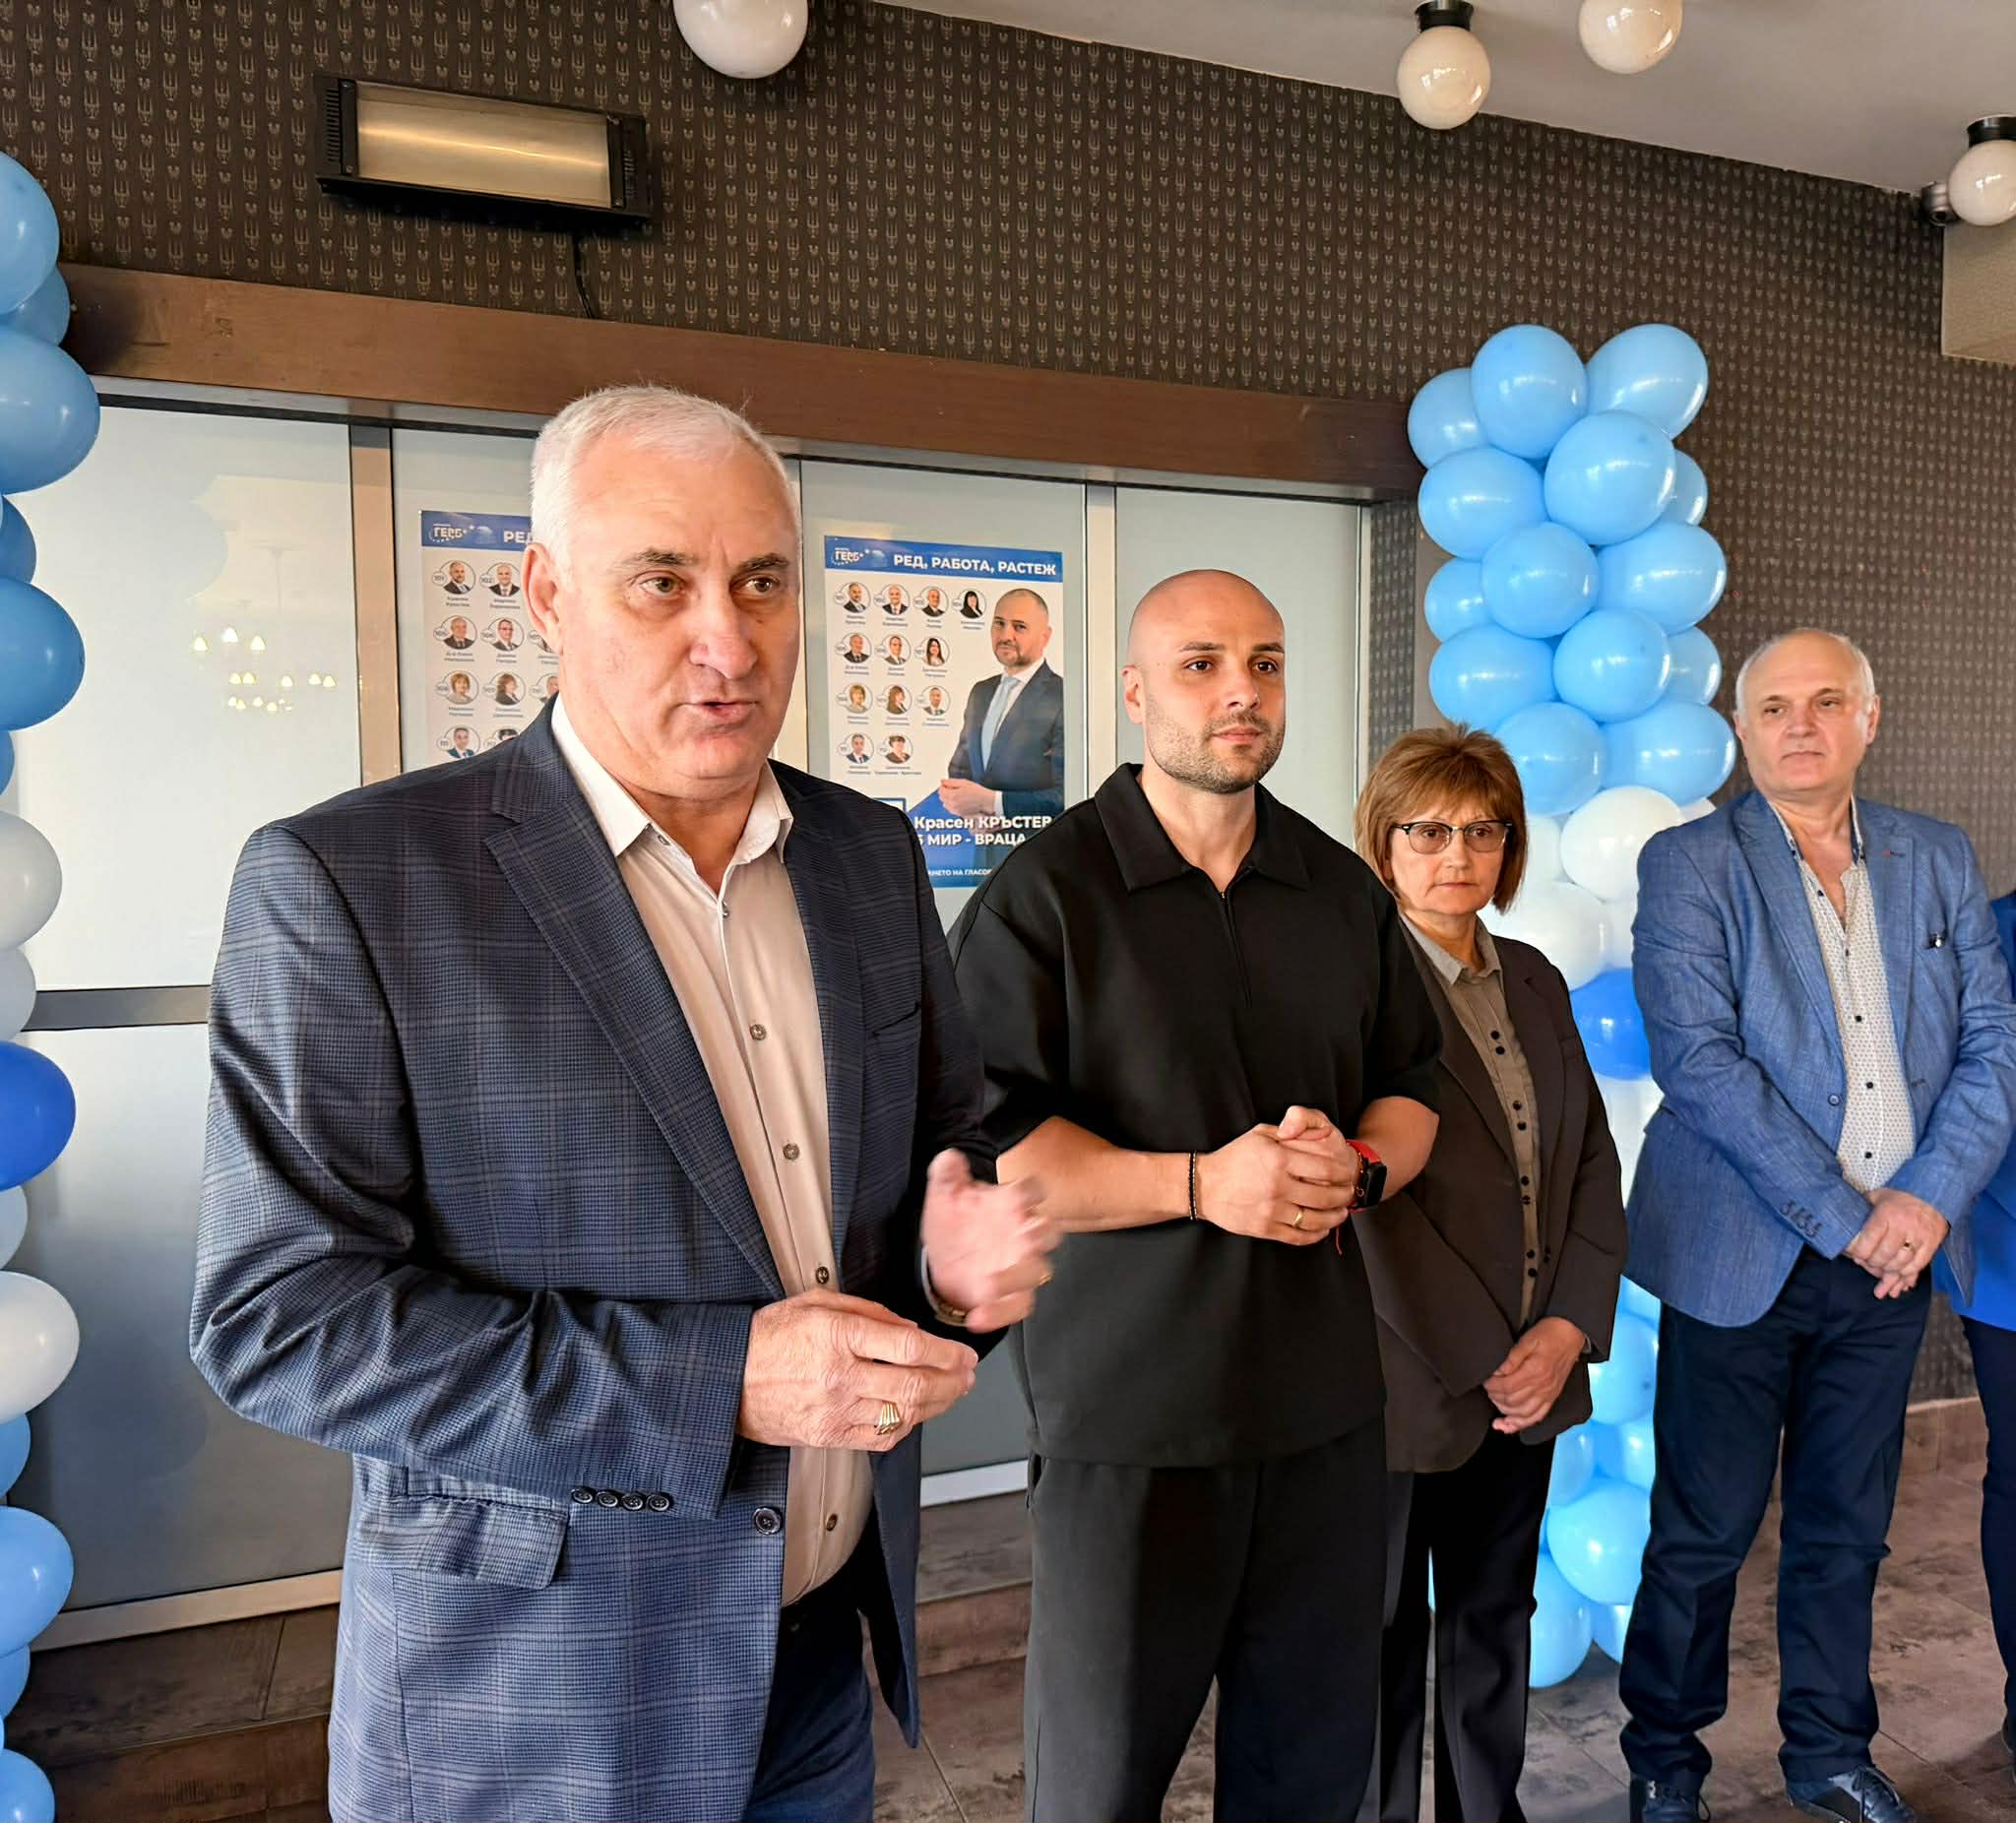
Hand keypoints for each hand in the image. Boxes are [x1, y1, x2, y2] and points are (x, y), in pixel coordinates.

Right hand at [737, 1290, 977, 1450]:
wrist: (728, 1378)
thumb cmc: (767, 1338)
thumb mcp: (815, 1302)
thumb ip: (867, 1311)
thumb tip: (907, 1327)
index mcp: (836, 1335)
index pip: (908, 1346)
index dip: (946, 1351)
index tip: (962, 1352)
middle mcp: (839, 1376)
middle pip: (914, 1383)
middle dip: (953, 1380)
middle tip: (967, 1375)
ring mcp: (835, 1410)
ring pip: (904, 1413)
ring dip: (938, 1404)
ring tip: (953, 1393)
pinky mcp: (829, 1436)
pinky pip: (881, 1438)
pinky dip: (907, 1426)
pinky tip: (917, 1413)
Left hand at [919, 1149, 1057, 1330]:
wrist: (944, 1260)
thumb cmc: (954, 1222)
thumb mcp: (945, 1193)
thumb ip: (947, 1173)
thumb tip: (949, 1157)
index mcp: (1011, 1203)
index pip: (1031, 1191)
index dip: (1031, 1193)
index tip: (1020, 1197)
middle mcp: (1022, 1233)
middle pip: (1046, 1233)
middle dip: (1039, 1236)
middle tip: (1024, 1241)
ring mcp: (1020, 1266)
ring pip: (1035, 1272)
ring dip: (1015, 1279)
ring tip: (988, 1285)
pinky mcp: (1011, 1294)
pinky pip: (1017, 1306)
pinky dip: (1000, 1313)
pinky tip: (978, 1317)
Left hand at [938, 778, 997, 817]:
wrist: (985, 801)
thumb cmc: (977, 792)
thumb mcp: (964, 782)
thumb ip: (951, 782)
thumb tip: (942, 782)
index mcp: (952, 796)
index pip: (940, 790)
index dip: (943, 786)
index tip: (947, 784)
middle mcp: (952, 805)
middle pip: (941, 797)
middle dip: (945, 792)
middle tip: (952, 789)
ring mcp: (955, 810)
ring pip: (945, 804)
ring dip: (948, 799)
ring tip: (957, 795)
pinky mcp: (959, 814)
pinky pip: (950, 809)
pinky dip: (952, 805)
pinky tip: (959, 801)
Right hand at [1196, 1115, 1359, 1245]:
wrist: (1203, 1186)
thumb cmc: (1233, 1157)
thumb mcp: (1260, 1135)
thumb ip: (1288, 1133)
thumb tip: (1314, 1135)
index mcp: (1279, 1160)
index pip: (1325, 1168)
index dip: (1342, 1172)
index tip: (1347, 1173)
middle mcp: (1278, 1186)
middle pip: (1326, 1195)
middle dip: (1344, 1195)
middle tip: (1349, 1193)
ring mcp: (1272, 1210)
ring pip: (1316, 1219)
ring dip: (1335, 1217)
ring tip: (1341, 1213)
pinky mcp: (1265, 1229)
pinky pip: (1299, 1236)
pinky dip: (1316, 1235)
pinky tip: (1323, 1229)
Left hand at [1484, 1317, 1584, 1433]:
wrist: (1570, 1334)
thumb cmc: (1549, 1334)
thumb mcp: (1527, 1340)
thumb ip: (1511, 1358)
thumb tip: (1497, 1372)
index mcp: (1535, 1371)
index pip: (1507, 1386)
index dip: (1491, 1385)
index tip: (1485, 1380)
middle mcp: (1543, 1386)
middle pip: (1512, 1401)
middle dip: (1495, 1396)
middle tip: (1487, 1388)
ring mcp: (1549, 1394)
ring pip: (1523, 1413)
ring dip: (1505, 1411)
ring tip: (1495, 1400)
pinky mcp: (1552, 1397)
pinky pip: (1536, 1417)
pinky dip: (1520, 1424)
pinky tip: (1507, 1424)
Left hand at [1845, 1189, 1947, 1298]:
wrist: (1933, 1196)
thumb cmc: (1900, 1199)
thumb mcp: (1878, 1197)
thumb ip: (1863, 1208)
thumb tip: (1845, 1222)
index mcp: (1886, 1213)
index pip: (1870, 1238)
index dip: (1861, 1252)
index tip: (1857, 1256)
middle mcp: (1903, 1225)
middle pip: (1884, 1254)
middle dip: (1874, 1263)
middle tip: (1869, 1264)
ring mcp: (1919, 1235)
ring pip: (1901, 1262)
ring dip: (1889, 1270)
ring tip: (1882, 1270)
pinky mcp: (1932, 1244)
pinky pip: (1918, 1265)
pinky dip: (1906, 1273)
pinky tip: (1898, 1274)